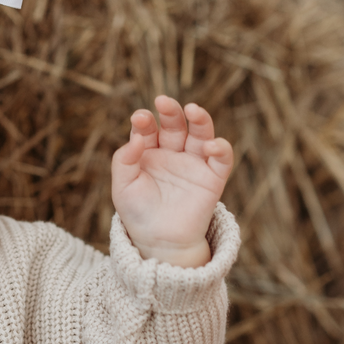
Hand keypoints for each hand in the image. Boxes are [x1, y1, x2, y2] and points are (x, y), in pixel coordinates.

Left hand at [111, 96, 233, 266]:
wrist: (159, 242)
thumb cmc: (138, 213)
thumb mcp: (122, 187)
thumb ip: (124, 161)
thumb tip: (136, 138)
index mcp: (148, 152)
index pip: (148, 129)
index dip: (144, 121)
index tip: (139, 118)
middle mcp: (172, 152)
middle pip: (174, 125)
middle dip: (170, 112)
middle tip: (163, 101)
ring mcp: (193, 163)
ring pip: (201, 134)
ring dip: (200, 119)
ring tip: (192, 109)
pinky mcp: (212, 178)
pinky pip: (221, 159)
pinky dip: (220, 149)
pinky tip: (211, 145)